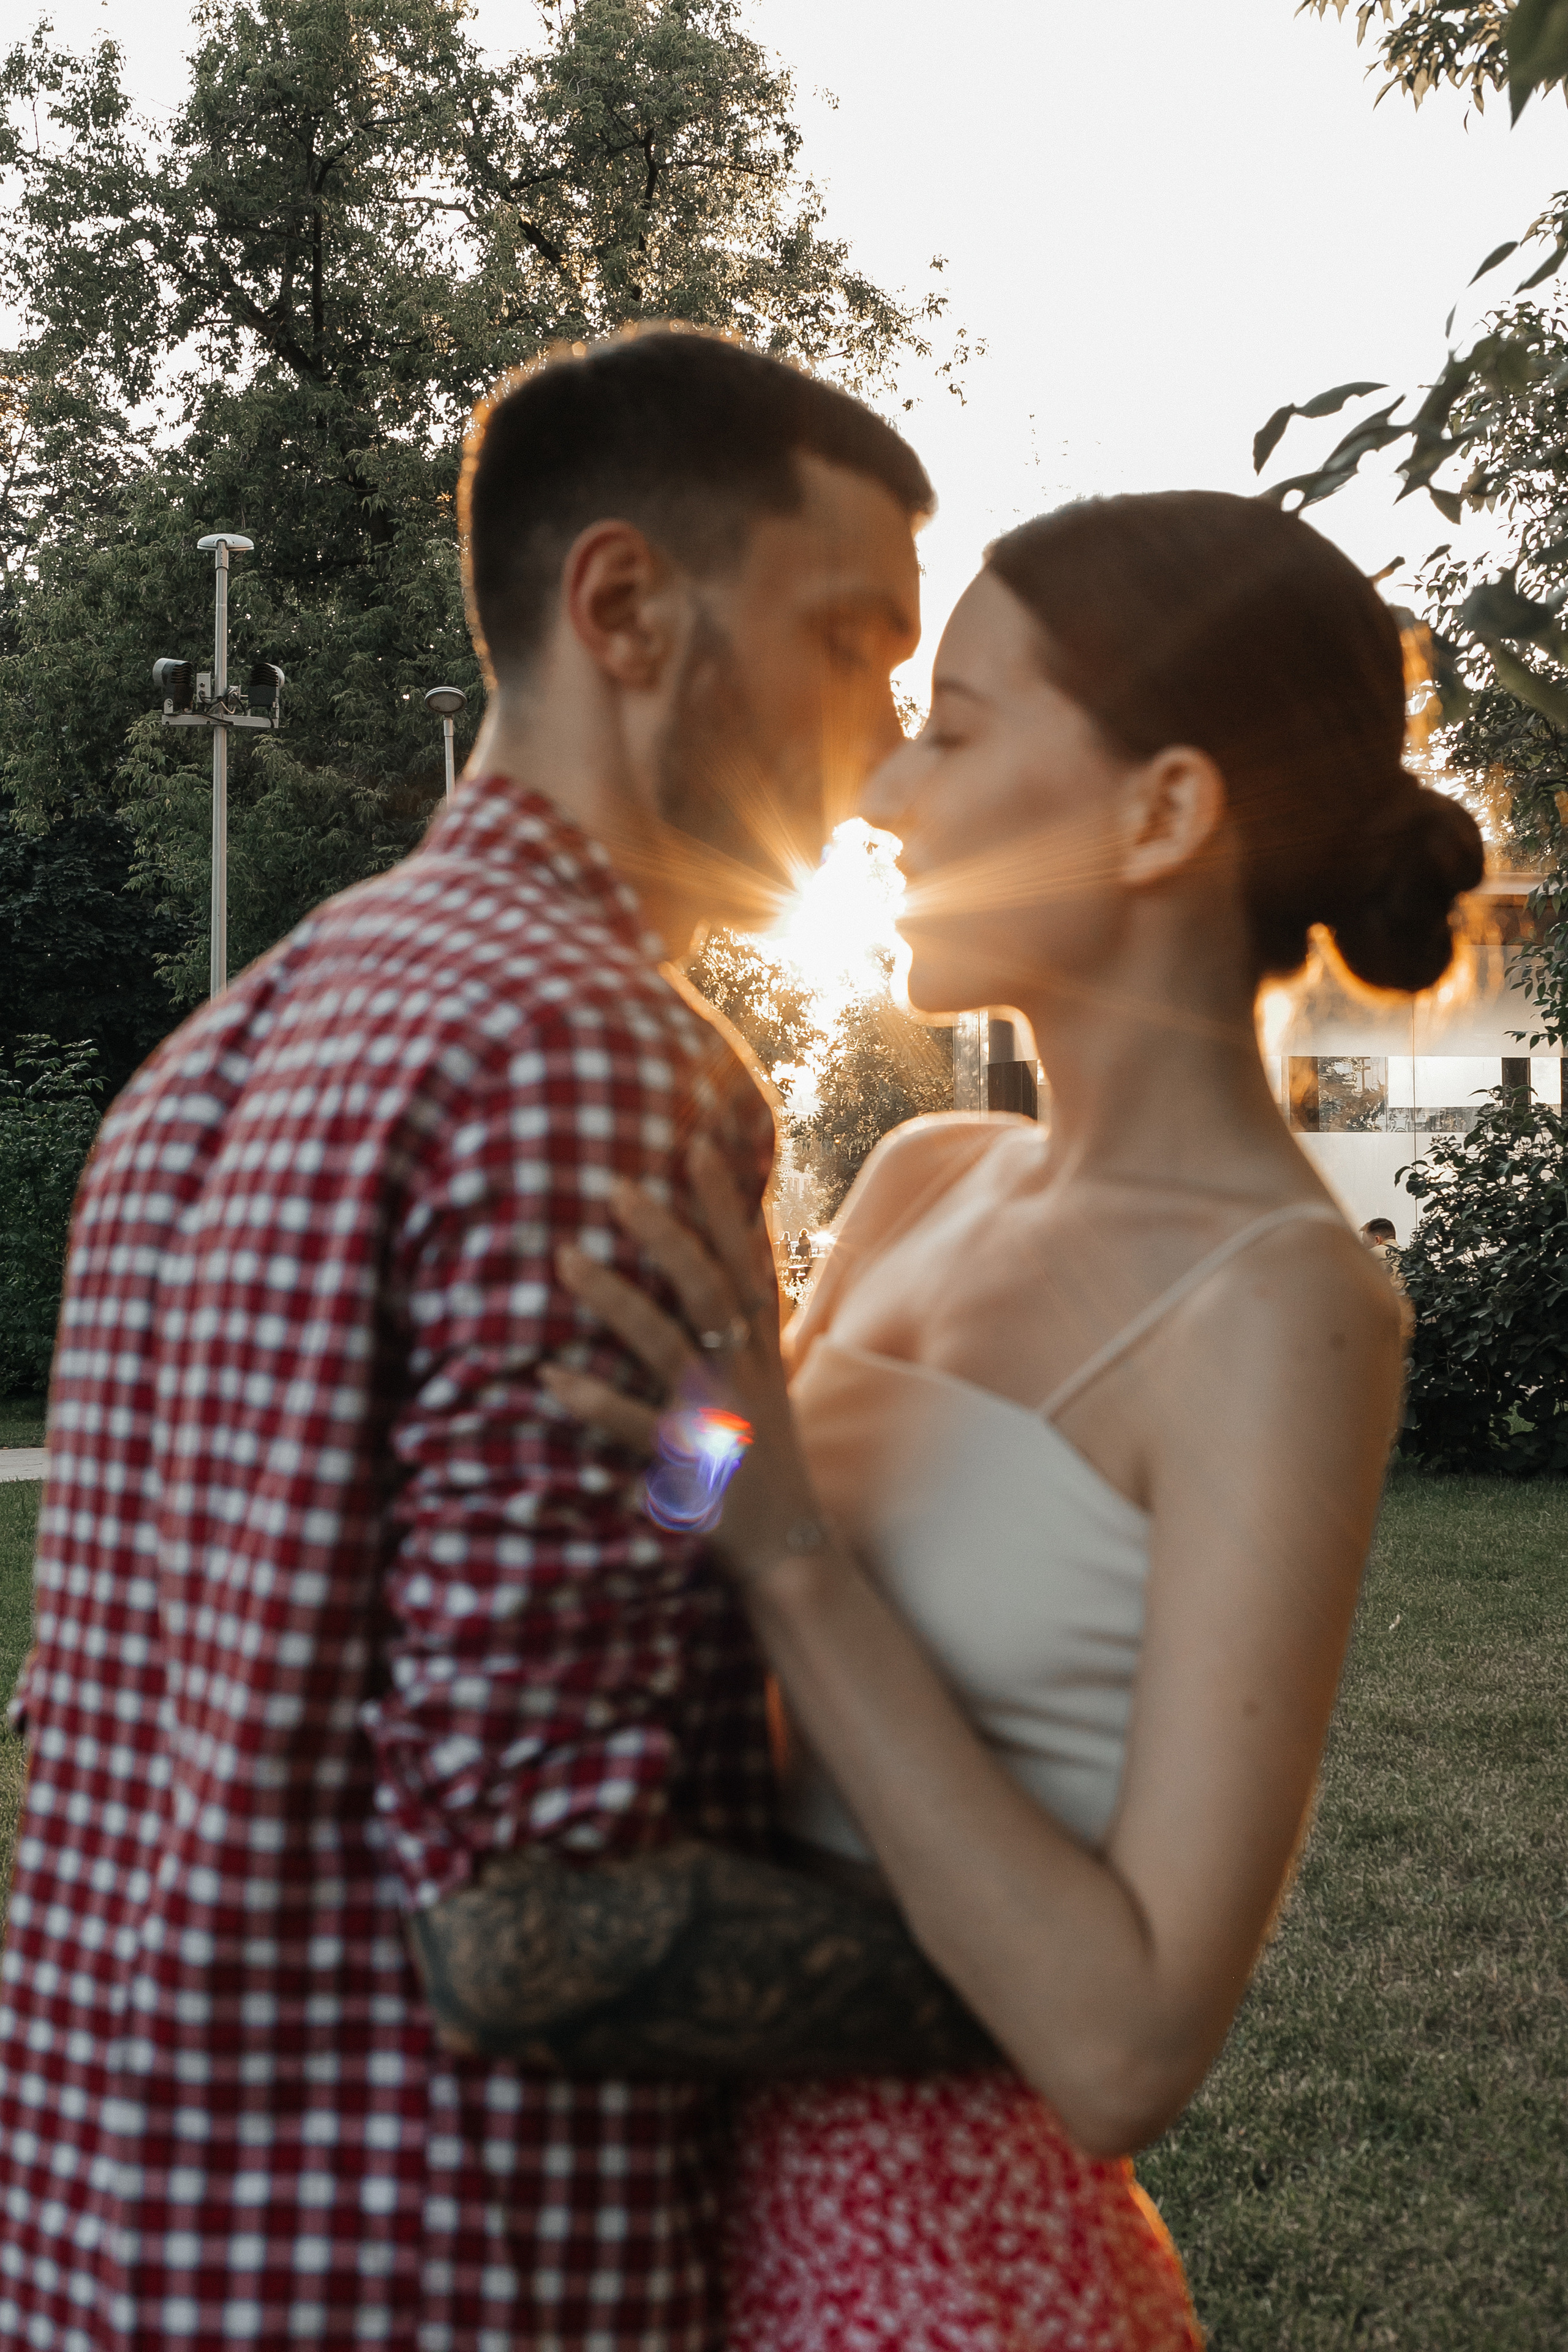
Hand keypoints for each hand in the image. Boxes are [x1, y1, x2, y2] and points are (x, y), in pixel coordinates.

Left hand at [541, 1137, 825, 1577]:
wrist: (793, 1551)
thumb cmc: (765, 1456)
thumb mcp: (765, 1379)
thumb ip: (740, 1324)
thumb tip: (718, 1259)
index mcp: (764, 1349)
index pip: (749, 1262)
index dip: (728, 1204)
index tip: (699, 1145)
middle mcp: (748, 1374)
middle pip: (711, 1289)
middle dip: (668, 1234)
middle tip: (618, 1186)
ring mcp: (721, 1419)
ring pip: (670, 1347)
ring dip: (617, 1300)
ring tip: (565, 1259)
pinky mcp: (693, 1467)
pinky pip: (637, 1429)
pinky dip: (594, 1401)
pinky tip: (549, 1376)